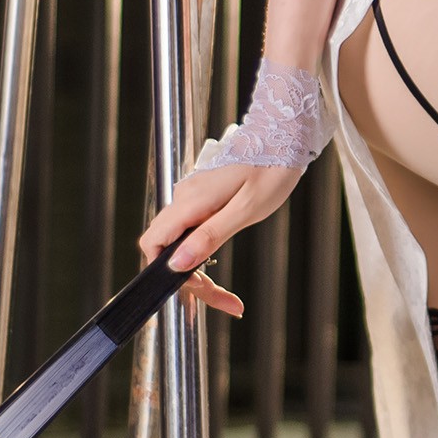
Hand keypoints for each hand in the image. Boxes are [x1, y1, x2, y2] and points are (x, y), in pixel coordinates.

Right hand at [139, 158, 302, 317]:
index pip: (154, 243)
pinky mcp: (203, 196)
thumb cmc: (271, 170)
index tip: (198, 287)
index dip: (167, 272)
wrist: (283, 136)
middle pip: (166, 247)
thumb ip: (210, 235)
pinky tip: (220, 258)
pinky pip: (190, 228)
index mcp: (191, 202)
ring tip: (227, 293)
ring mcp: (192, 196)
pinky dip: (201, 249)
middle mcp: (185, 198)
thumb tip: (178, 263)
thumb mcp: (246, 210)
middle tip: (224, 301)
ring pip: (178, 240)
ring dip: (196, 267)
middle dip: (188, 278)